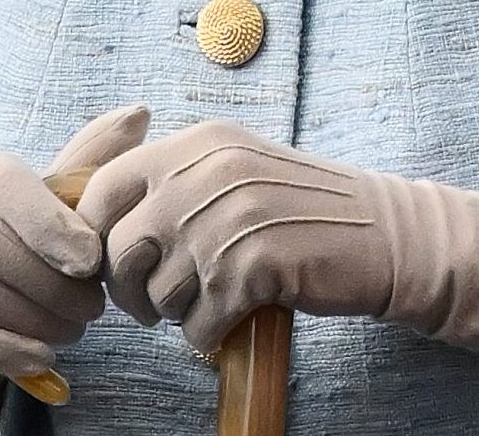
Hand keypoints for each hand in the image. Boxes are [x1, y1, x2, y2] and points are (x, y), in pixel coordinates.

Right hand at [0, 106, 149, 432]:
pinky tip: (40, 357)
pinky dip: (1, 349)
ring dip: (31, 318)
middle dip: (50, 283)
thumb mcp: (46, 197)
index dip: (50, 224)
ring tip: (74, 331)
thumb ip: (88, 161)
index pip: (3, 184)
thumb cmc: (11, 233)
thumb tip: (139, 114)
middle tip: (93, 308)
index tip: (91, 261)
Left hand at [78, 120, 478, 368]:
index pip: (102, 187)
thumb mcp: (235, 167)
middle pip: (118, 249)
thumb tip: (101, 218)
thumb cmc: (303, 207)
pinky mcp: (254, 267)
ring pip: (156, 294)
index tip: (112, 262)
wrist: (383, 233)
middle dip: (127, 289)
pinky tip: (233, 318)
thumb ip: (176, 178)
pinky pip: (197, 326)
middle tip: (151, 303)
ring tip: (208, 302)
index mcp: (198, 143)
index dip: (94, 235)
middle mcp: (206, 174)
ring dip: (174, 313)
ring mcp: (229, 220)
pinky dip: (208, 335)